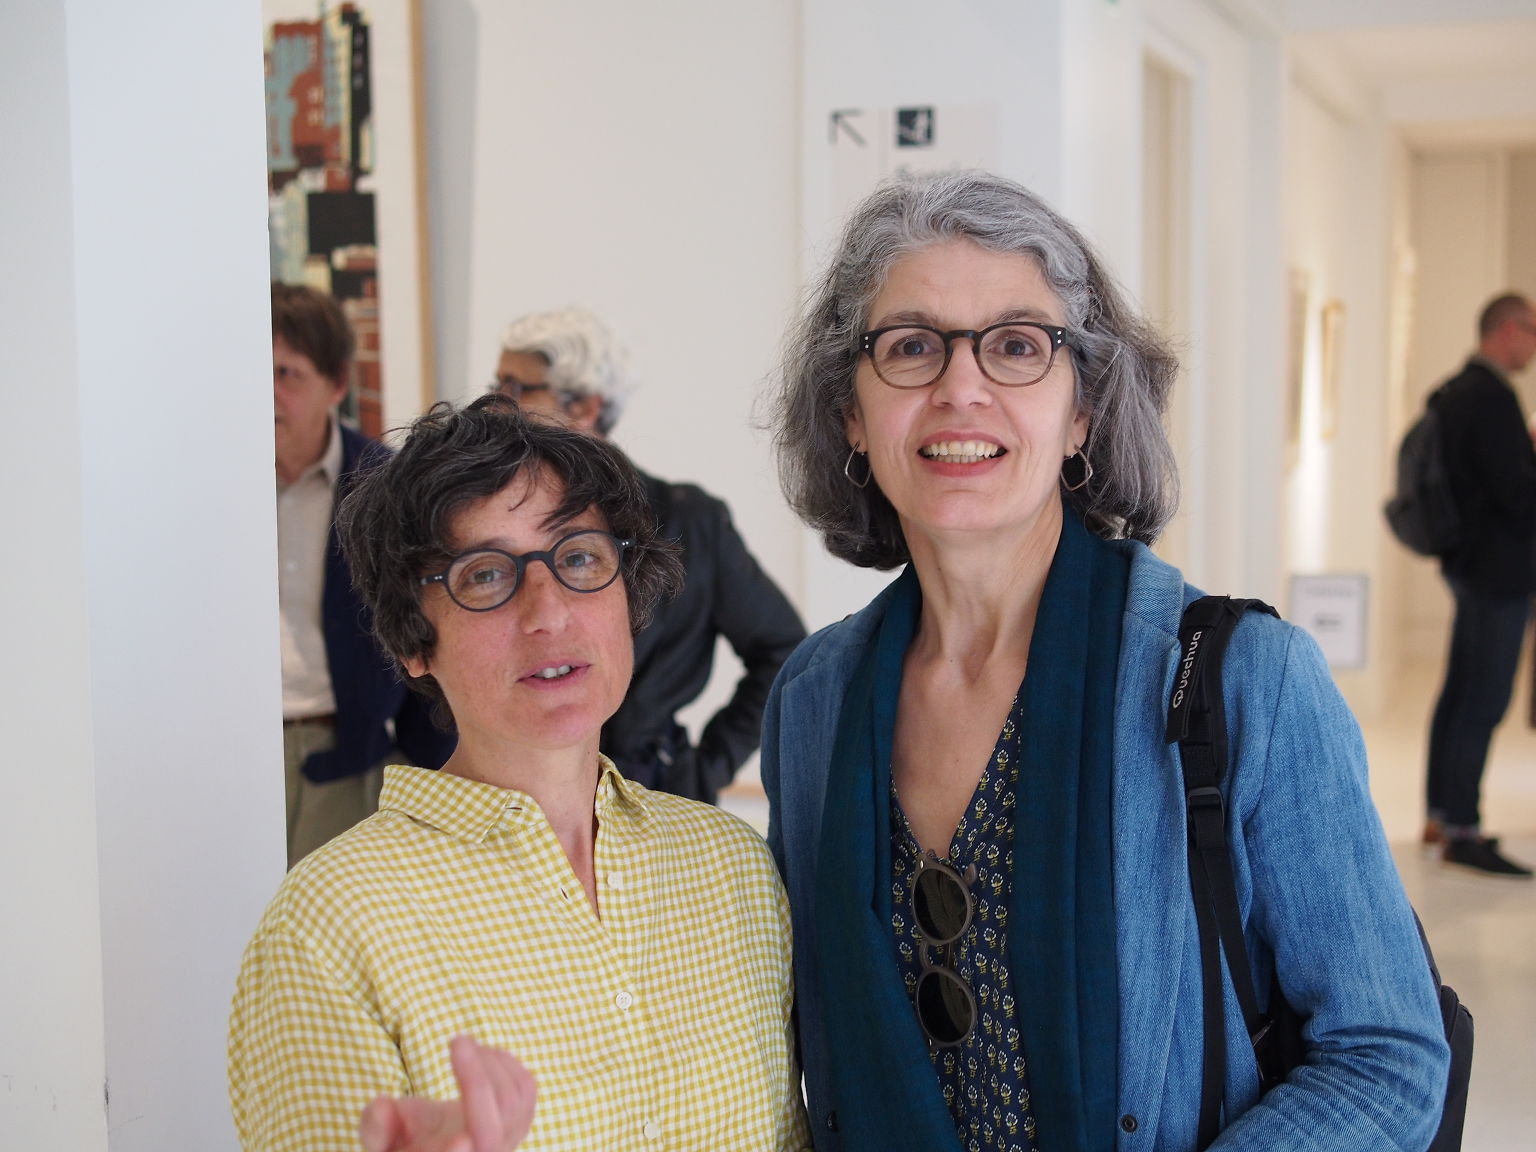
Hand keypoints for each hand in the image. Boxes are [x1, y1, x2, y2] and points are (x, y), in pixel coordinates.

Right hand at [359, 1035, 535, 1151]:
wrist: (440, 1139)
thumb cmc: (407, 1137)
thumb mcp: (381, 1136)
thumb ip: (376, 1126)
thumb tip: (382, 1107)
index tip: (462, 1137)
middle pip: (489, 1132)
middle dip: (475, 1082)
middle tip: (457, 1040)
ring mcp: (508, 1142)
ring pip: (512, 1103)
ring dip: (489, 1064)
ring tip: (461, 1044)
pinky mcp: (523, 1121)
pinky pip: (526, 1088)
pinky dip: (506, 1063)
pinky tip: (482, 1054)